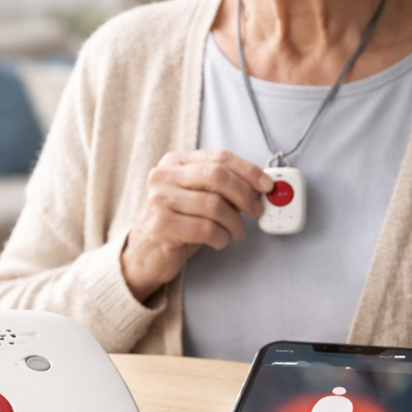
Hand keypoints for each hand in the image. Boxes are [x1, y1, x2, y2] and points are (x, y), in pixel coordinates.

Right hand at [121, 149, 272, 302]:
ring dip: (234, 222)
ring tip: (236, 233)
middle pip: (217, 175)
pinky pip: (205, 228)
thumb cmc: (177, 224)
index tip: (267, 185)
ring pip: (214, 204)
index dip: (249, 170)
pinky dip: (221, 237)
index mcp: (175, 162)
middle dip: (245, 194)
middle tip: (256, 210)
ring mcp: (159, 200)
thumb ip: (221, 188)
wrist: (145, 255)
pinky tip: (220, 241)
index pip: (219, 157)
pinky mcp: (160, 225)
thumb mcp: (197, 198)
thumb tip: (259, 188)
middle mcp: (164, 176)